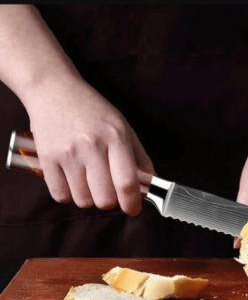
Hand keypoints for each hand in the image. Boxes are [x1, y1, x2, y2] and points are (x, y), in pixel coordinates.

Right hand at [24, 74, 154, 215]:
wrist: (54, 90)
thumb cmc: (93, 111)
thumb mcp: (124, 127)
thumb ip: (140, 157)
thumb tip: (150, 184)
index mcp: (116, 137)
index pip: (127, 182)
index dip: (132, 203)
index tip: (133, 210)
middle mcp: (92, 146)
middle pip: (105, 198)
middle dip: (110, 201)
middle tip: (108, 190)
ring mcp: (67, 153)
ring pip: (83, 200)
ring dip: (89, 197)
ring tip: (88, 180)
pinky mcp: (46, 159)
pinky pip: (60, 195)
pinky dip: (68, 194)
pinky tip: (72, 179)